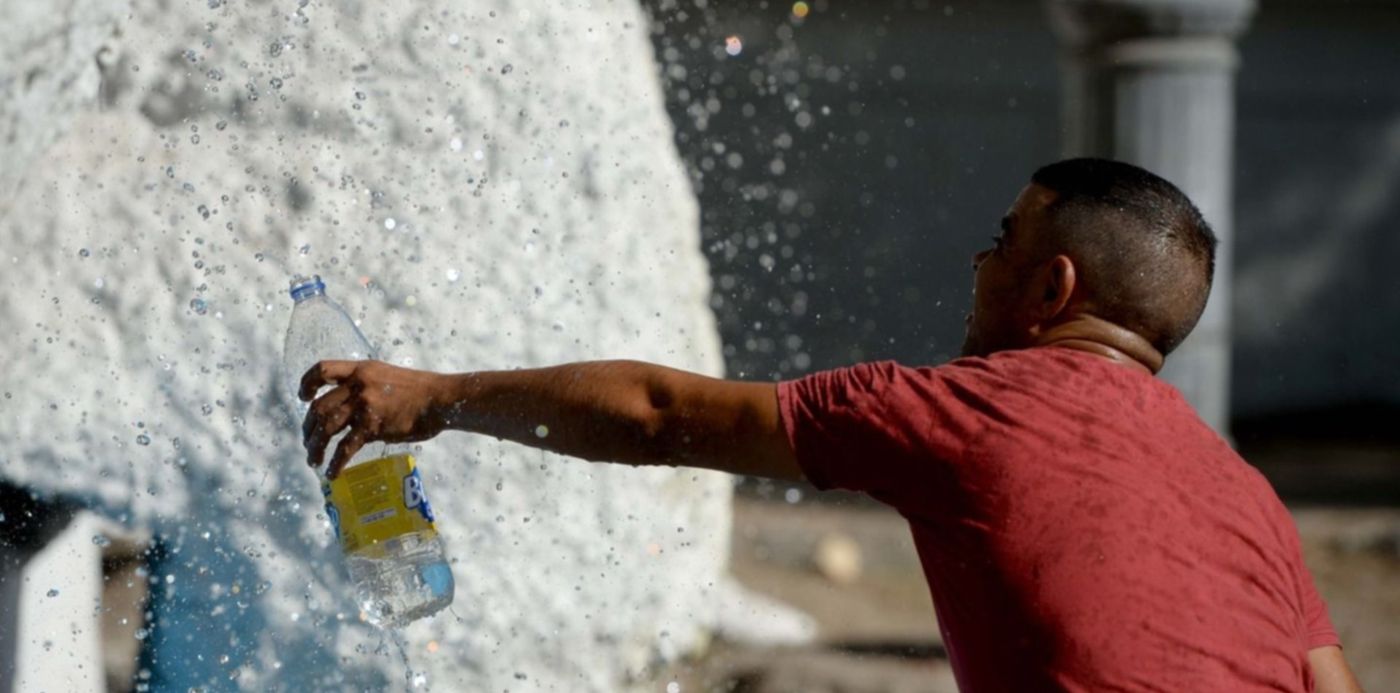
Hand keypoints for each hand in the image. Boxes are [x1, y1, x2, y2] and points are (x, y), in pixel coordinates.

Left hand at [299, 360, 454, 477]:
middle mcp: (358, 385)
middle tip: (308, 441)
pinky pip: (346, 448)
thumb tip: (355, 409)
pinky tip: (332, 473)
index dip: (307, 383)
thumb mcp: (388, 377)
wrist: (441, 399)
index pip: (323, 369)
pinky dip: (336, 463)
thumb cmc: (421, 390)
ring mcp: (364, 405)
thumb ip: (368, 388)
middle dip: (308, 427)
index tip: (303, 398)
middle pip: (319, 406)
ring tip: (313, 460)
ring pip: (326, 427)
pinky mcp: (373, 426)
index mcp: (361, 370)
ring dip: (315, 446)